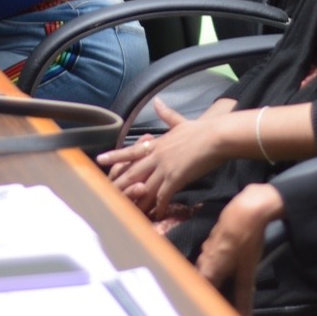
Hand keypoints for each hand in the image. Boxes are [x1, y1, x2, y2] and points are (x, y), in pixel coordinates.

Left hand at [95, 98, 227, 215]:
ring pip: (145, 187)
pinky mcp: (176, 178)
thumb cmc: (201, 130)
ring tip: (129, 213)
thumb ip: (167, 114)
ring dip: (138, 201)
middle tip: (106, 194)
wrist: (216, 137)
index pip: (131, 151)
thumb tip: (157, 101)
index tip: (100, 159)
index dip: (115, 156)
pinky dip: (159, 206)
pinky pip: (163, 196)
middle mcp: (157, 156)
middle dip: (120, 185)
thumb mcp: (180, 121)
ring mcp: (165, 168)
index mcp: (157, 144)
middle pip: (133, 172)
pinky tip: (157, 214)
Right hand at [196, 183, 283, 315]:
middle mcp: (202, 259)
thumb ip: (244, 295)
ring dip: (209, 278)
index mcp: (208, 270)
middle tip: (215, 302)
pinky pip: (208, 257)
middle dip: (206, 292)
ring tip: (220, 288)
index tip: (208, 313)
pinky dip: (213, 266)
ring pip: (203, 267)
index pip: (198, 293)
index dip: (203, 304)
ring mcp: (206, 246)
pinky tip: (224, 267)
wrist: (247, 209)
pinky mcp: (212, 238)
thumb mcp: (247, 271)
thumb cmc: (246, 242)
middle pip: (199, 280)